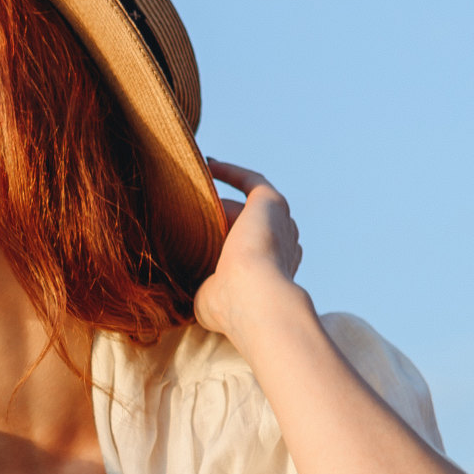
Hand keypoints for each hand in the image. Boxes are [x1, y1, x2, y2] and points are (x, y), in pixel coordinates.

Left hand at [191, 160, 309, 344]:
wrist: (251, 297)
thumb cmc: (229, 308)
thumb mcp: (210, 300)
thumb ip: (204, 289)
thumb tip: (190, 286)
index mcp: (275, 271)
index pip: (254, 253)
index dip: (229, 244)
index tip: (204, 237)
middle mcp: (284, 246)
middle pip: (249, 227)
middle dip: (225, 221)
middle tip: (189, 214)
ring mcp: (281, 223)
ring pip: (247, 206)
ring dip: (222, 197)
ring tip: (193, 188)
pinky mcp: (272, 203)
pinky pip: (251, 181)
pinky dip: (230, 172)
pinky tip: (207, 165)